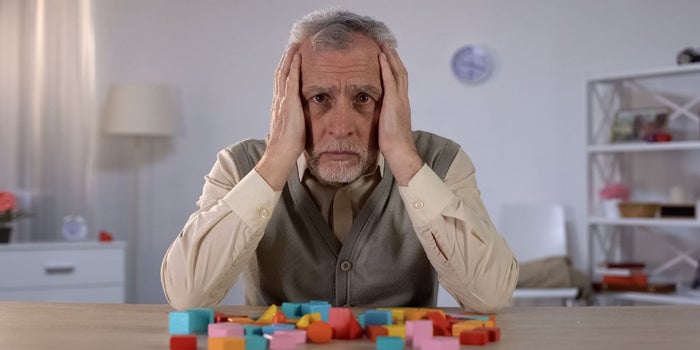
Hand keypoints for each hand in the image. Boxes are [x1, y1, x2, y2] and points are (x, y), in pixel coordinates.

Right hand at [255, 45, 305, 189]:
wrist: (280, 154)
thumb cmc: (287, 147)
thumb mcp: (292, 130)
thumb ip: (294, 121)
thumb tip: (300, 121)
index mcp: (278, 107)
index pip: (281, 84)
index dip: (284, 71)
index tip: (289, 60)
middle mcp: (278, 101)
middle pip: (280, 75)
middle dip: (285, 60)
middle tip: (291, 47)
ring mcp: (282, 101)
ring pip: (283, 74)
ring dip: (289, 59)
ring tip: (294, 46)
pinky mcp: (289, 103)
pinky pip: (291, 80)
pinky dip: (294, 67)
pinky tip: (298, 58)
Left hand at [378, 45, 422, 185]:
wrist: (400, 152)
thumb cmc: (393, 144)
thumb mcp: (387, 126)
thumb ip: (384, 116)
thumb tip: (377, 114)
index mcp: (402, 104)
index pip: (400, 81)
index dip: (394, 68)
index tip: (388, 57)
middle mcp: (403, 99)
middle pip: (401, 72)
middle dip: (394, 58)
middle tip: (387, 45)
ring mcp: (400, 100)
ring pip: (398, 72)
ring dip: (391, 58)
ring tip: (384, 46)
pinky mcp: (394, 103)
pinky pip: (390, 80)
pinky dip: (386, 67)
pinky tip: (381, 58)